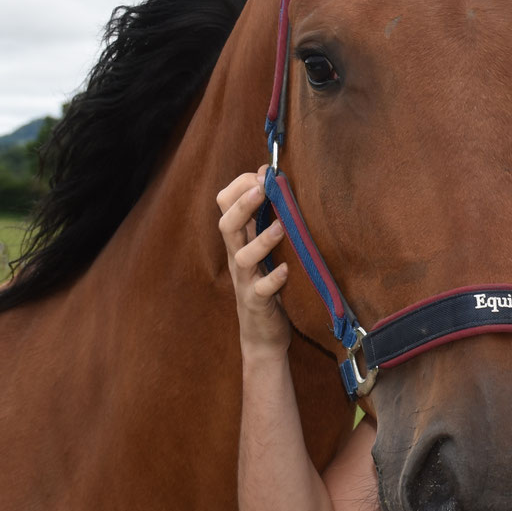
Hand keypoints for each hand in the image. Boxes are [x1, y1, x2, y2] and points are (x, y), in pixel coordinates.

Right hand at [216, 170, 291, 356]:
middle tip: (262, 188)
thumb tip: (268, 175)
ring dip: (261, 240)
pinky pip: (261, 290)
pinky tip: (286, 270)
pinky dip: (274, 279)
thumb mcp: (264, 248)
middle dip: (242, 205)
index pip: (225, 205)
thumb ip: (264, 217)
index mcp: (239, 241)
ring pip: (242, 257)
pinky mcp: (258, 303)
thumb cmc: (267, 284)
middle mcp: (238, 258)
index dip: (240, 187)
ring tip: (281, 226)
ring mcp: (246, 281)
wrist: (263, 335)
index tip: (262, 175)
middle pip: (227, 226)